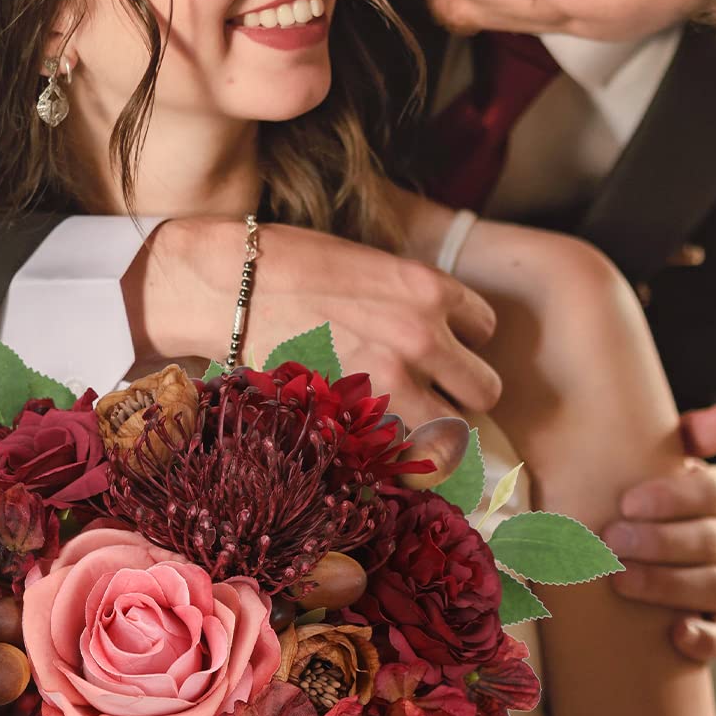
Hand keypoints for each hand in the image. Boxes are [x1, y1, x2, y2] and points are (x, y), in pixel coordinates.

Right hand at [125, 218, 500, 427]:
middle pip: (484, 390)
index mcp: (430, 289)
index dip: (461, 341)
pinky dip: (393, 451)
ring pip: (453, 433)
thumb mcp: (372, 264)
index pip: (484, 330)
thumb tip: (437, 333)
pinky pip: (400, 452)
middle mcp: (423, 337)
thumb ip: (414, 300)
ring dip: (433, 431)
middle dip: (461, 395)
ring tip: (404, 423)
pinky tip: (372, 433)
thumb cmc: (292, 264)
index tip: (439, 347)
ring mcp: (390, 384)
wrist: (230, 289)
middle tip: (433, 394)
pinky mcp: (354, 417)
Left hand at [603, 405, 715, 662]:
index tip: (626, 502)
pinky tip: (675, 632)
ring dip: (668, 585)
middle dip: (661, 541)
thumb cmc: (646, 501)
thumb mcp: (658, 463)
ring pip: (715, 588)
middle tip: (611, 540)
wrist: (641, 552)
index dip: (674, 498)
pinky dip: (704, 638)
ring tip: (619, 580)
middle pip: (713, 541)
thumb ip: (685, 436)